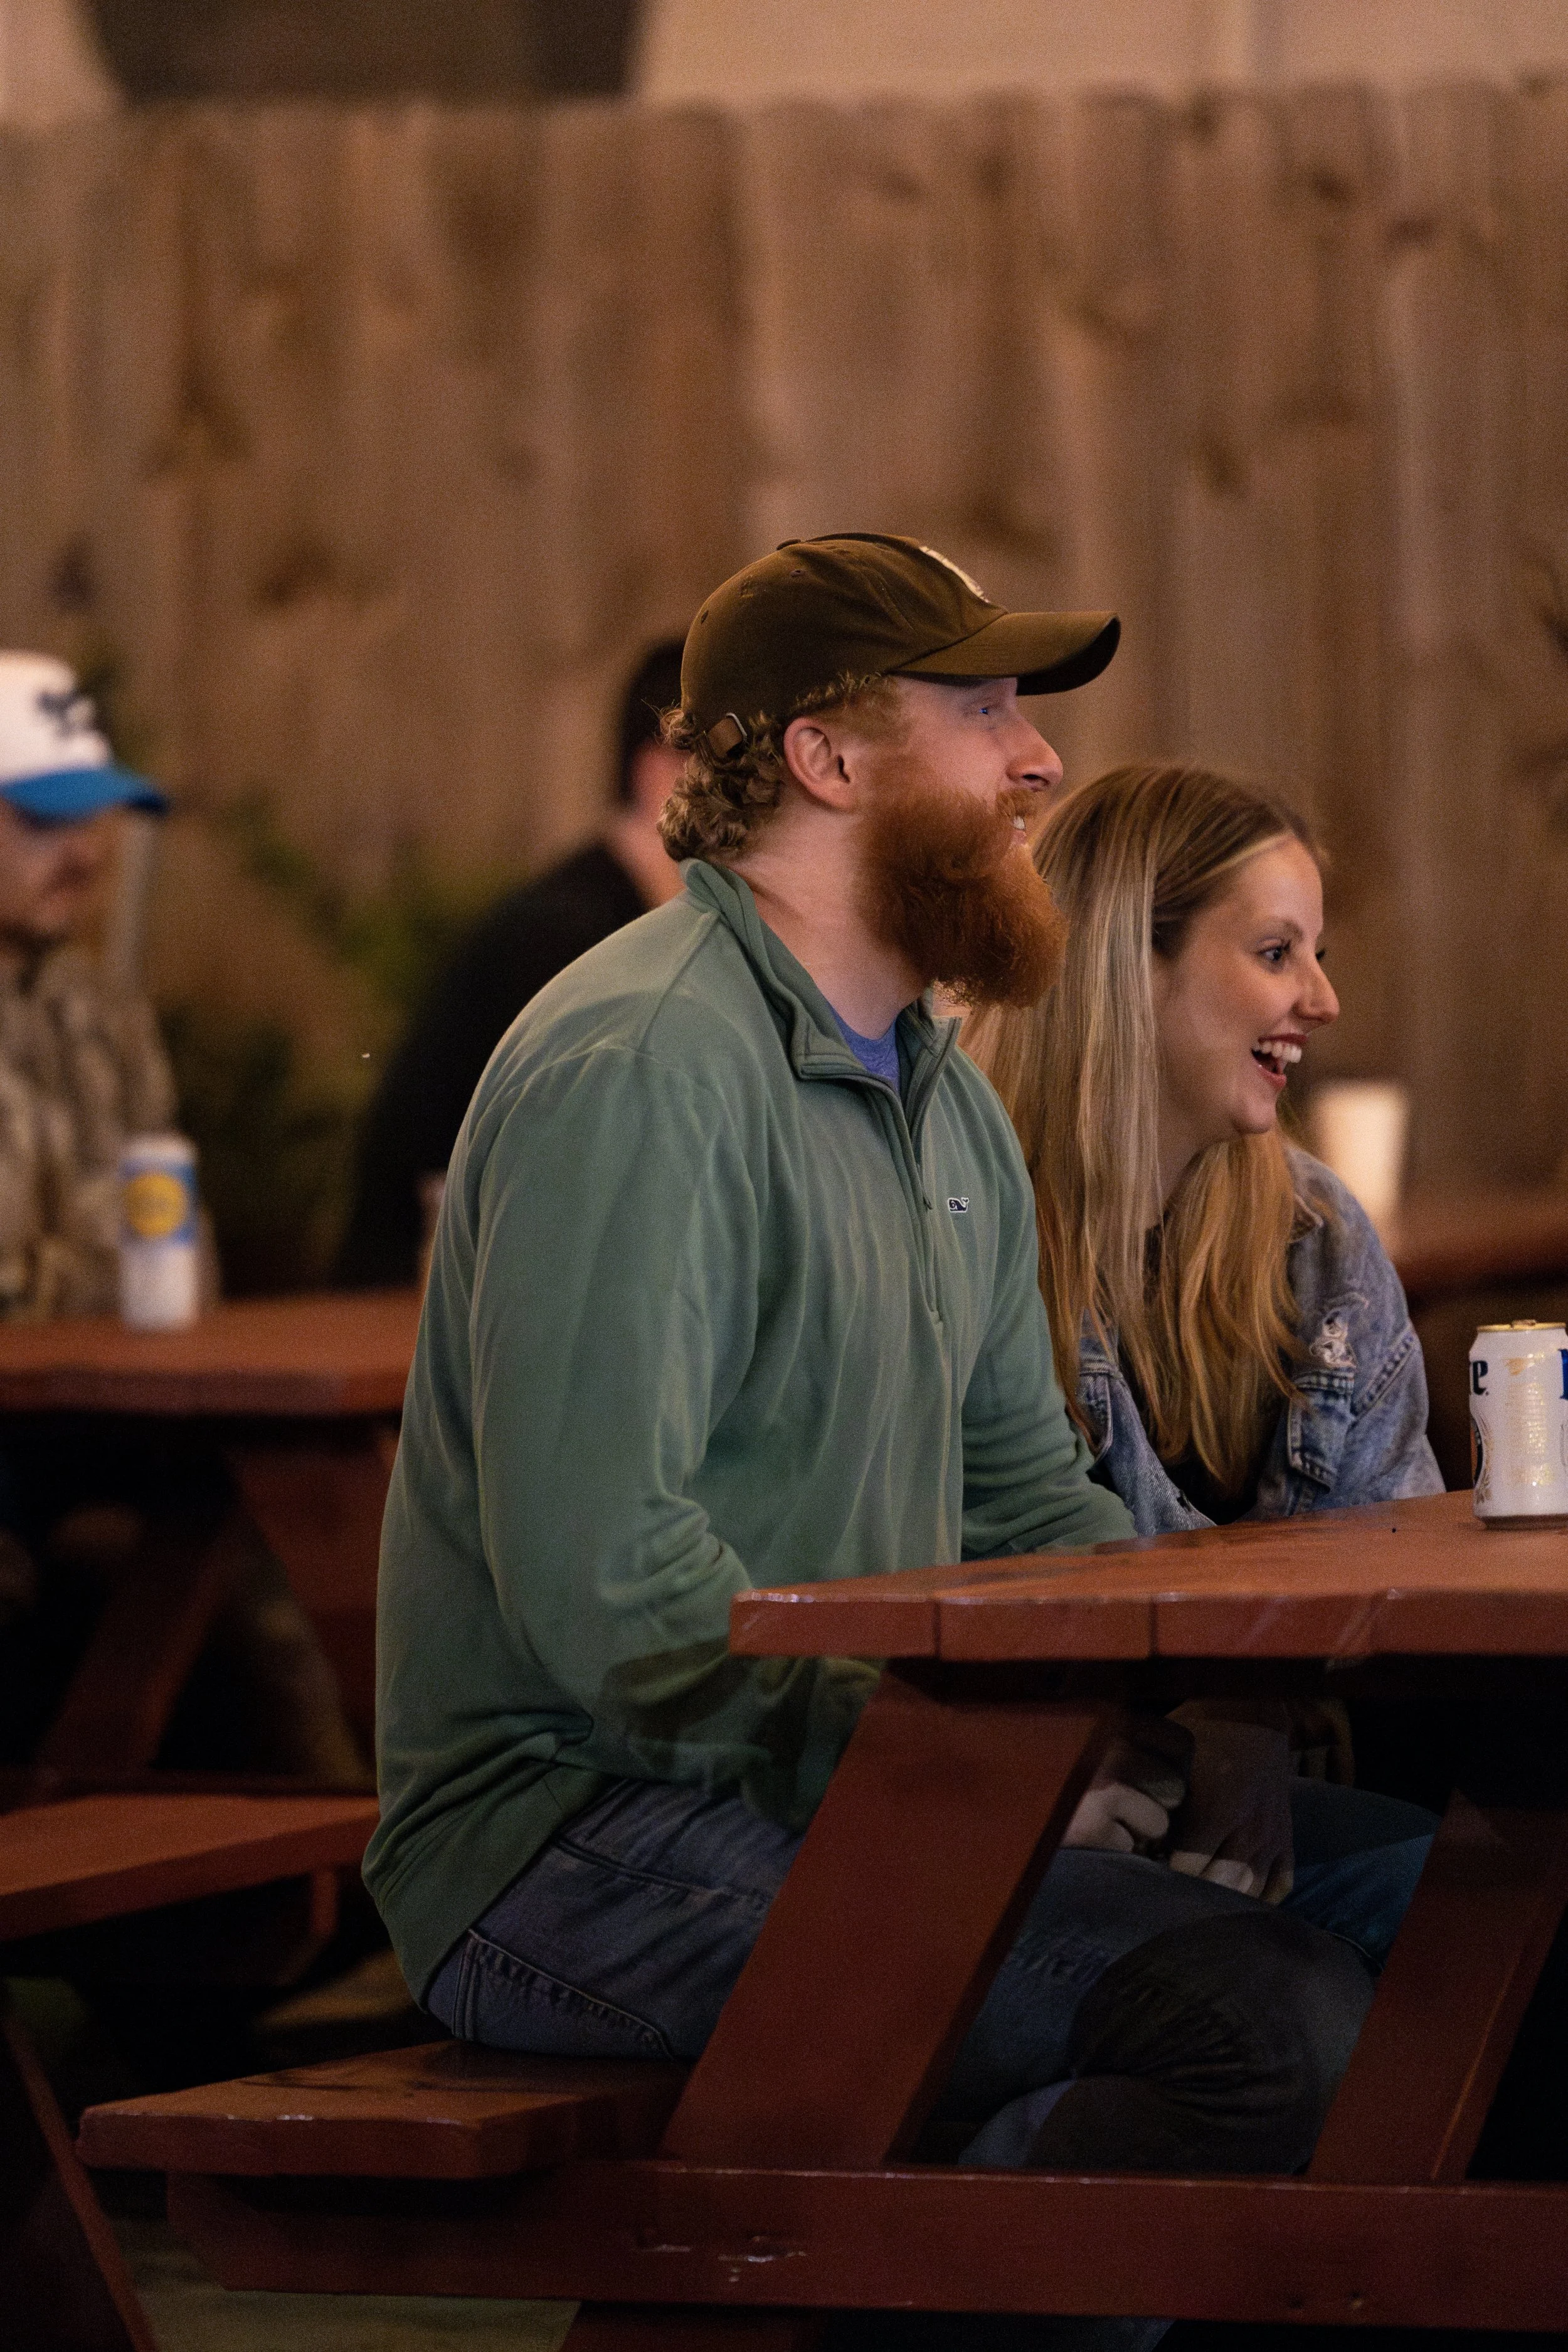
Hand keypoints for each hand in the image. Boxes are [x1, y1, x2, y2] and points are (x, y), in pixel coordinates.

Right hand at [1061, 1715, 1193, 1854]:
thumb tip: (1181, 1773)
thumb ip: (1128, 1742)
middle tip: (1119, 1804)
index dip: (1172, 1768)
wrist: (993, 1798)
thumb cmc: (1047, 1767)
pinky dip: (1112, 1849)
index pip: (1181, 1744)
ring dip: (1136, 1831)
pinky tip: (1084, 1835)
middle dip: (1155, 1803)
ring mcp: (1102, 1787)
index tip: (1150, 1778)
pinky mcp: (1092, 1827)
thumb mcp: (1088, 1735)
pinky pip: (1130, 1848)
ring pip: (1159, 1824)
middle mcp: (1111, 1746)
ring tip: (1099, 1819)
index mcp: (1112, 1716)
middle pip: (1176, 1788)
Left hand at [1165, 1706, 1293, 1900]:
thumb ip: (1154, 1797)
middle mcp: (1251, 1828)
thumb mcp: (1173, 1758)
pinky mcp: (1287, 1839)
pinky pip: (1278, 1885)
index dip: (1163, 1875)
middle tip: (1167, 1891)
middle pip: (1221, 1887)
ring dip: (1222, 1900)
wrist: (1254, 1716)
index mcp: (1220, 1807)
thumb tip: (1127, 1836)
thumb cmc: (1203, 1737)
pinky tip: (1234, 1898)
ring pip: (1250, 1892)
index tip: (1146, 1872)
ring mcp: (1273, 1837)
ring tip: (1196, 1900)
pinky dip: (1258, 1897)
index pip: (1188, 1868)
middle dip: (1191, 1895)